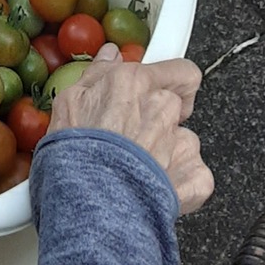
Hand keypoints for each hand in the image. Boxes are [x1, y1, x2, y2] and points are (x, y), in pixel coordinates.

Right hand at [49, 45, 213, 214]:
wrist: (90, 208)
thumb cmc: (74, 159)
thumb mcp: (69, 105)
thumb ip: (96, 74)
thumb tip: (109, 56)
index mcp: (134, 83)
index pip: (179, 70)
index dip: (172, 81)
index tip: (163, 89)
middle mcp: (162, 106)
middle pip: (178, 106)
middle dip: (162, 119)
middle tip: (135, 137)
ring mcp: (181, 142)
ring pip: (184, 140)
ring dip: (169, 152)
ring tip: (138, 170)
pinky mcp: (194, 177)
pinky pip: (196, 174)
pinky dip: (182, 183)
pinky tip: (154, 188)